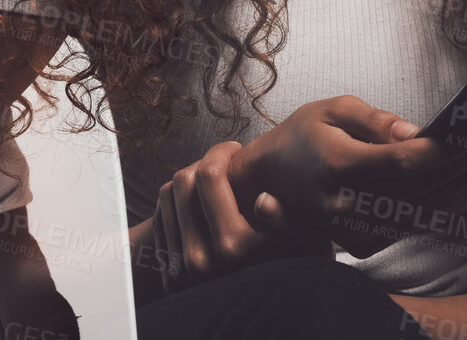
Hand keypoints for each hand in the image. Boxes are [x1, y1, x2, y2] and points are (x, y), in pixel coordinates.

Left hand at [147, 141, 330, 295]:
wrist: (268, 315)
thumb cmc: (294, 267)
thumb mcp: (306, 242)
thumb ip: (285, 219)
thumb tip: (264, 201)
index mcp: (233, 245)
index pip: (208, 176)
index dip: (220, 152)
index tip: (235, 150)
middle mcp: (201, 260)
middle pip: (183, 181)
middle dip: (204, 165)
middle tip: (225, 167)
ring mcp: (182, 270)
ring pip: (168, 196)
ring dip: (190, 185)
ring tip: (215, 188)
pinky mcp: (170, 277)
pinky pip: (160, 220)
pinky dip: (178, 206)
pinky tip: (203, 211)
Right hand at [226, 95, 466, 258]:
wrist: (269, 177)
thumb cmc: (304, 134)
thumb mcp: (332, 108)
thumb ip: (374, 119)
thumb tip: (414, 132)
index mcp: (338, 164)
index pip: (402, 162)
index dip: (439, 152)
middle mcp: (346, 204)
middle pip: (420, 192)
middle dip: (463, 171)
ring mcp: (354, 229)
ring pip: (423, 216)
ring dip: (463, 194)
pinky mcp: (362, 244)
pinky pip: (413, 229)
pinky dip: (446, 212)